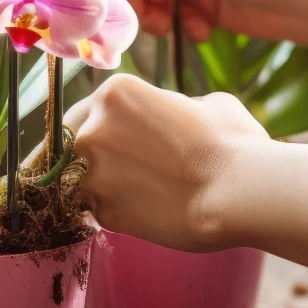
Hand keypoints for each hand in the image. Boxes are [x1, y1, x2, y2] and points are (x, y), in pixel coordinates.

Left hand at [65, 74, 274, 252]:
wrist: (238, 193)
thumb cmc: (231, 142)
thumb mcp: (206, 103)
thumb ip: (173, 106)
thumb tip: (172, 116)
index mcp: (114, 94)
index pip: (88, 109)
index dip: (102, 126)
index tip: (114, 139)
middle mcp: (92, 130)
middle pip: (69, 143)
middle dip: (90, 155)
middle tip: (119, 167)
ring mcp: (93, 174)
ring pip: (79, 180)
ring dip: (100, 185)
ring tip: (137, 191)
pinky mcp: (104, 213)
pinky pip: (99, 210)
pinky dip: (116, 210)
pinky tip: (146, 209)